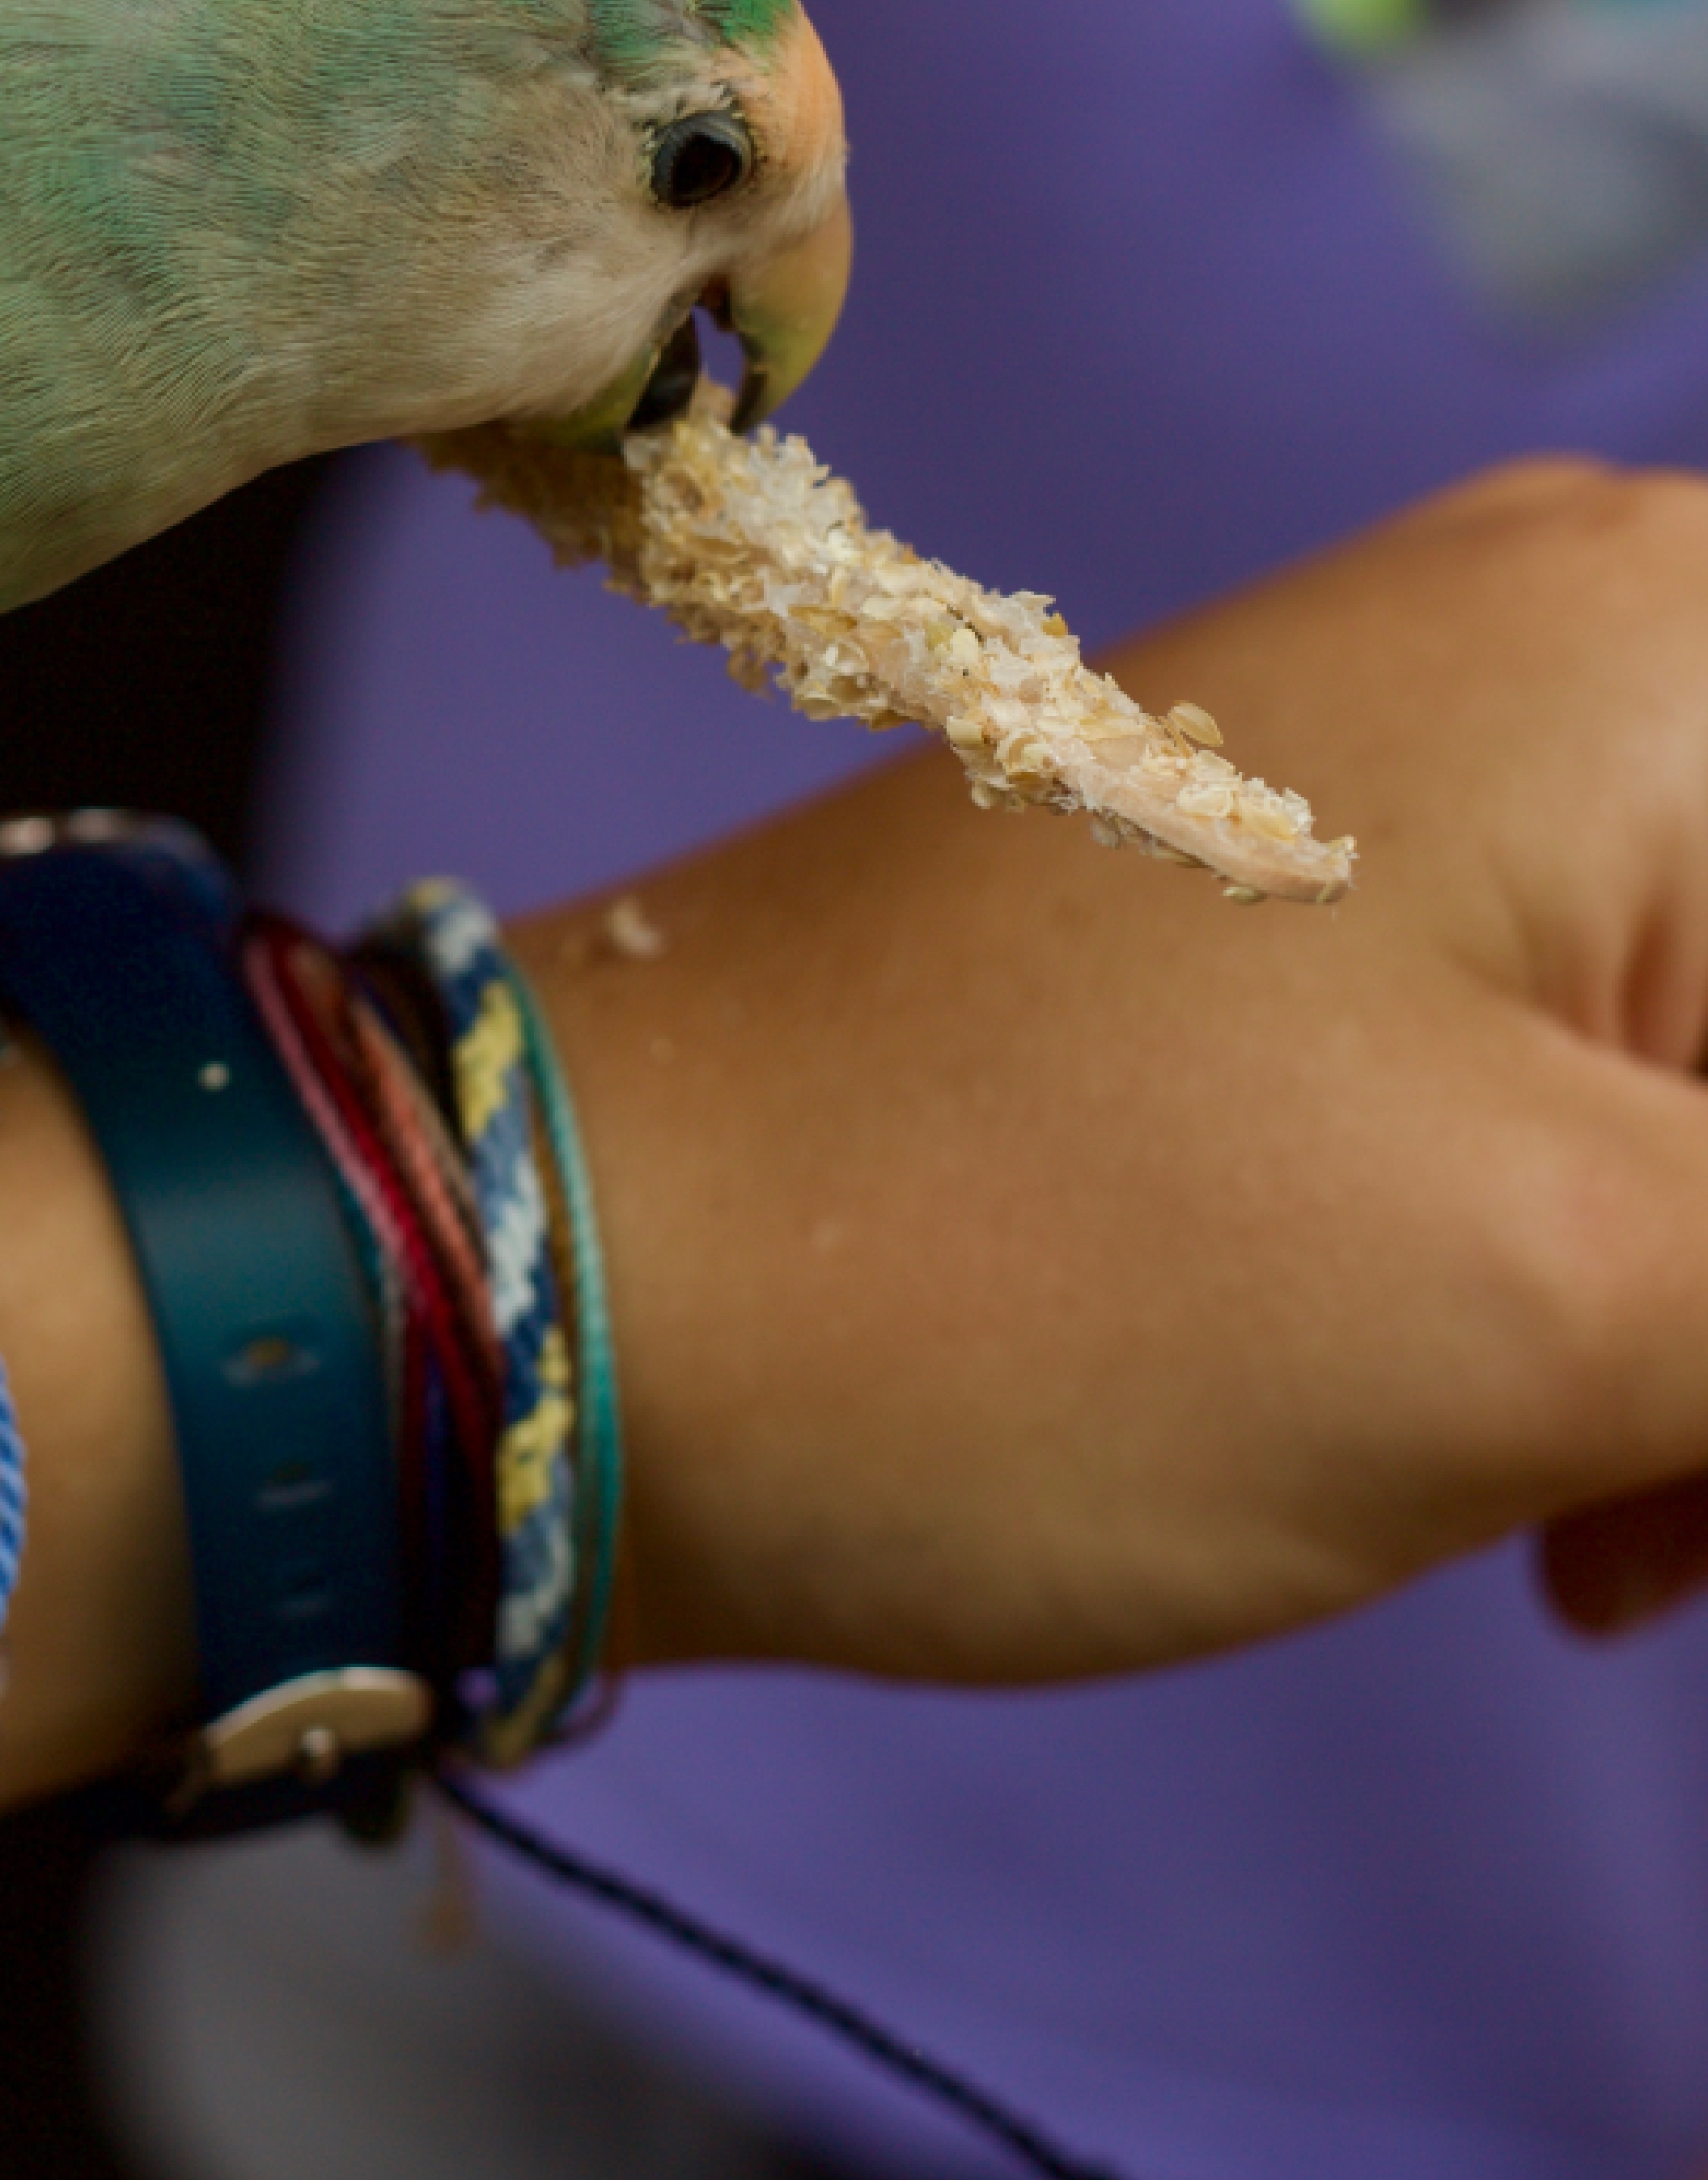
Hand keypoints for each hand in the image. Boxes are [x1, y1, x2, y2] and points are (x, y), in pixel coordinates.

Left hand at [532, 457, 1707, 1689]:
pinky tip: (1570, 1510)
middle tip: (1676, 1487)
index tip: (1682, 1343)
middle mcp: (1583, 646)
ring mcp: (1442, 779)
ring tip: (1624, 1533)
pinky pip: (1625, 1116)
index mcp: (1687, 646)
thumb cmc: (1059, 1270)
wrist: (583, 1291)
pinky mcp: (1331, 938)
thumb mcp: (1608, 1304)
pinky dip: (1645, 1320)